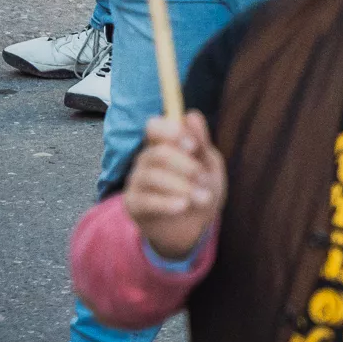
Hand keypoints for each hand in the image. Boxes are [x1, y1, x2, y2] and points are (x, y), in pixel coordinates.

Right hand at [123, 111, 224, 260]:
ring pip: (152, 176)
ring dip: (182, 187)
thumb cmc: (201, 189)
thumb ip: (201, 142)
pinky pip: (146, 199)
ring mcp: (136, 182)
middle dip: (185, 166)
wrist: (196, 226)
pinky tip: (183, 206)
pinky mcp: (133, 204)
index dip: (170, 132)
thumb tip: (191, 115)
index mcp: (164, 145)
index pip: (154, 127)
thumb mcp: (209, 165)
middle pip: (157, 153)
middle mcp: (146, 160)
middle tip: (203, 178)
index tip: (192, 146)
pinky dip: (167, 203)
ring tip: (203, 197)